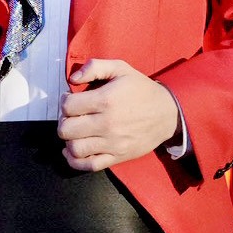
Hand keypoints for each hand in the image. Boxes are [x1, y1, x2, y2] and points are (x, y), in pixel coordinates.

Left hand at [57, 58, 179, 171]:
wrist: (167, 113)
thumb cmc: (141, 89)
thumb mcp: (121, 68)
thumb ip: (94, 66)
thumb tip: (73, 79)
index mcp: (106, 100)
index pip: (68, 106)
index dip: (65, 101)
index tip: (71, 99)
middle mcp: (107, 124)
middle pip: (66, 129)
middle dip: (64, 121)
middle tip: (72, 116)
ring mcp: (112, 143)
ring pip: (75, 149)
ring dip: (69, 140)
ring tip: (75, 132)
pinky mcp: (117, 157)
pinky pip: (89, 166)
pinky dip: (75, 161)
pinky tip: (73, 150)